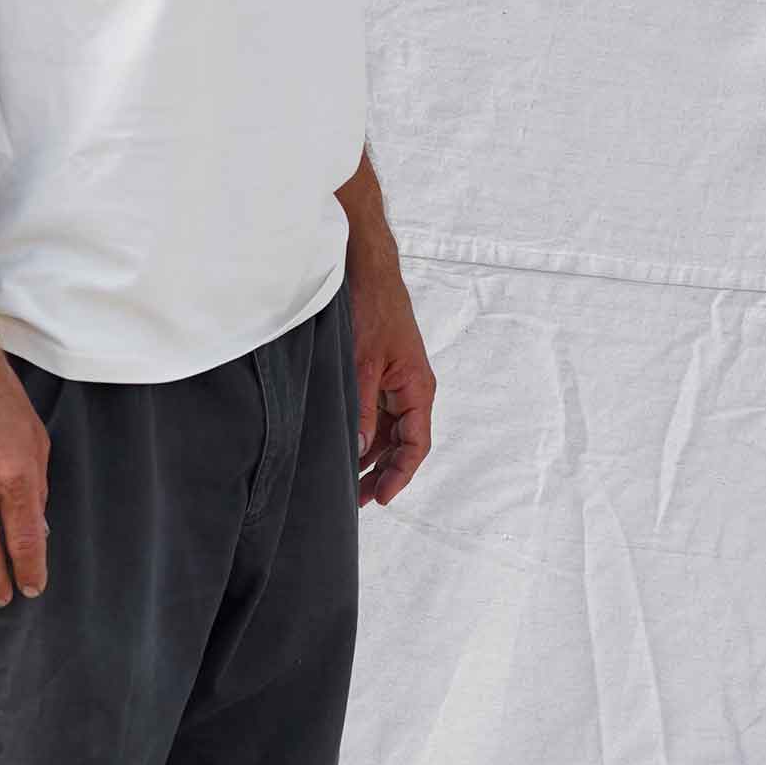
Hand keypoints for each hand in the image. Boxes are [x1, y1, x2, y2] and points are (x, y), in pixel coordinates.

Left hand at [349, 271, 434, 505]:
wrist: (365, 265)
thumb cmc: (372, 305)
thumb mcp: (362, 363)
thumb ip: (362, 408)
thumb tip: (358, 450)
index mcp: (417, 387)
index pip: (416, 444)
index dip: (399, 475)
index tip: (380, 497)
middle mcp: (411, 386)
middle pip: (403, 442)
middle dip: (383, 471)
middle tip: (357, 498)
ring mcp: (396, 378)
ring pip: (389, 428)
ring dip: (373, 453)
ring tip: (349, 479)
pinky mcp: (380, 369)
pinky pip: (378, 409)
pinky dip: (366, 428)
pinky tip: (347, 443)